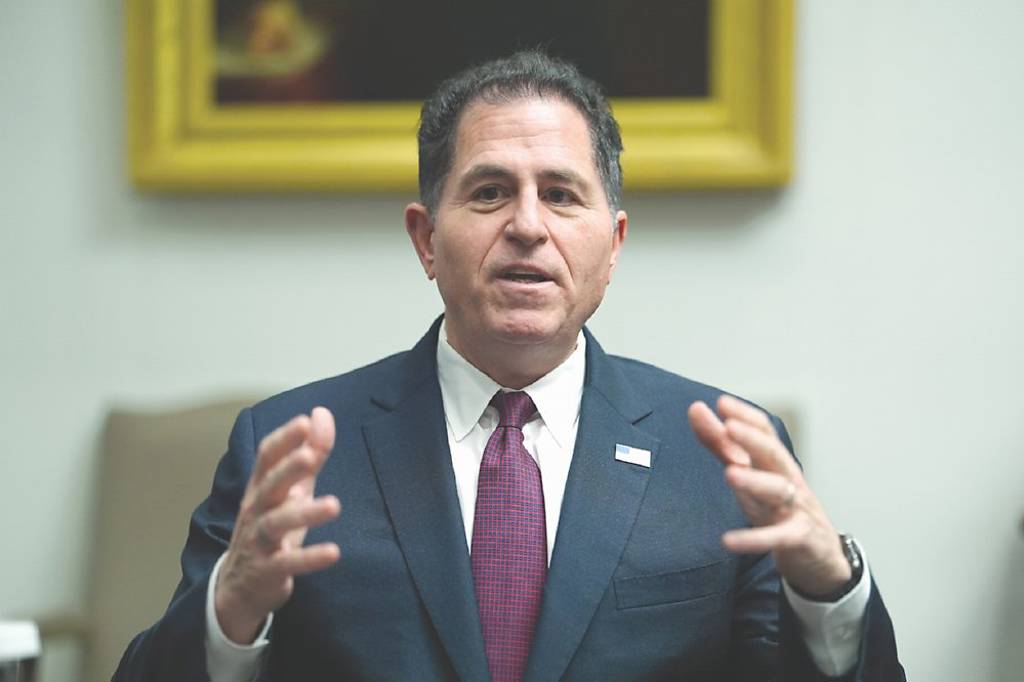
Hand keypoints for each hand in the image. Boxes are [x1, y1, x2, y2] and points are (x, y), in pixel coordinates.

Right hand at [214, 407, 341, 643]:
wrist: (239, 587)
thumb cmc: (271, 527)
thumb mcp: (292, 490)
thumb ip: (310, 453)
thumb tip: (322, 414)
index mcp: (262, 487)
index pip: (267, 457)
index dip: (284, 439)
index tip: (305, 421)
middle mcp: (257, 510)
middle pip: (269, 485)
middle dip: (288, 469)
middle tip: (310, 456)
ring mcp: (259, 541)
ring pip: (276, 523)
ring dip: (305, 513)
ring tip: (334, 505)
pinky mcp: (268, 570)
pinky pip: (288, 563)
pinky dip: (310, 558)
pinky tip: (333, 552)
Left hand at [688, 395, 850, 597]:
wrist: (821, 555)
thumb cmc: (779, 507)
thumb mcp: (750, 474)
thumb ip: (722, 444)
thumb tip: (696, 409)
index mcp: (774, 462)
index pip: (765, 432)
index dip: (746, 417)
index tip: (722, 403)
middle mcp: (787, 480)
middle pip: (773, 454)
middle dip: (753, 440)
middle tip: (730, 427)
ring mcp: (795, 508)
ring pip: (777, 490)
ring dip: (755, 481)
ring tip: (730, 473)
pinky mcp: (798, 538)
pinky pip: (777, 537)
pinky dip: (755, 539)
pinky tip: (729, 541)